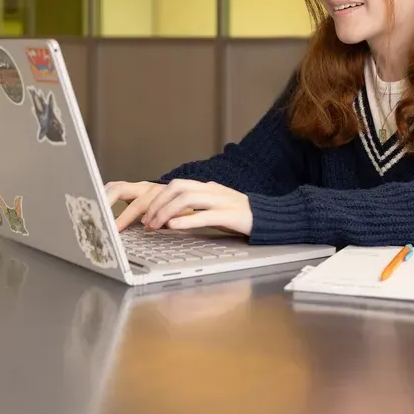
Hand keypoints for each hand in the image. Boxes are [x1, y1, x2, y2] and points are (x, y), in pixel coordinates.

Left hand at [106, 179, 252, 235]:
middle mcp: (211, 190)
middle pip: (178, 187)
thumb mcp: (212, 209)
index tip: (146, 216)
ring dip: (167, 212)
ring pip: (187, 198)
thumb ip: (194, 209)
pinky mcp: (230, 215)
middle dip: (158, 203)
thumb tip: (169, 218)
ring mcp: (221, 201)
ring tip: (156, 226)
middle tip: (147, 222)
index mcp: (206, 188)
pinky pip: (205, 215)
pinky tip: (174, 227)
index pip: (176, 185)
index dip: (158, 198)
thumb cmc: (238, 216)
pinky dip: (186, 220)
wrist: (268, 217)